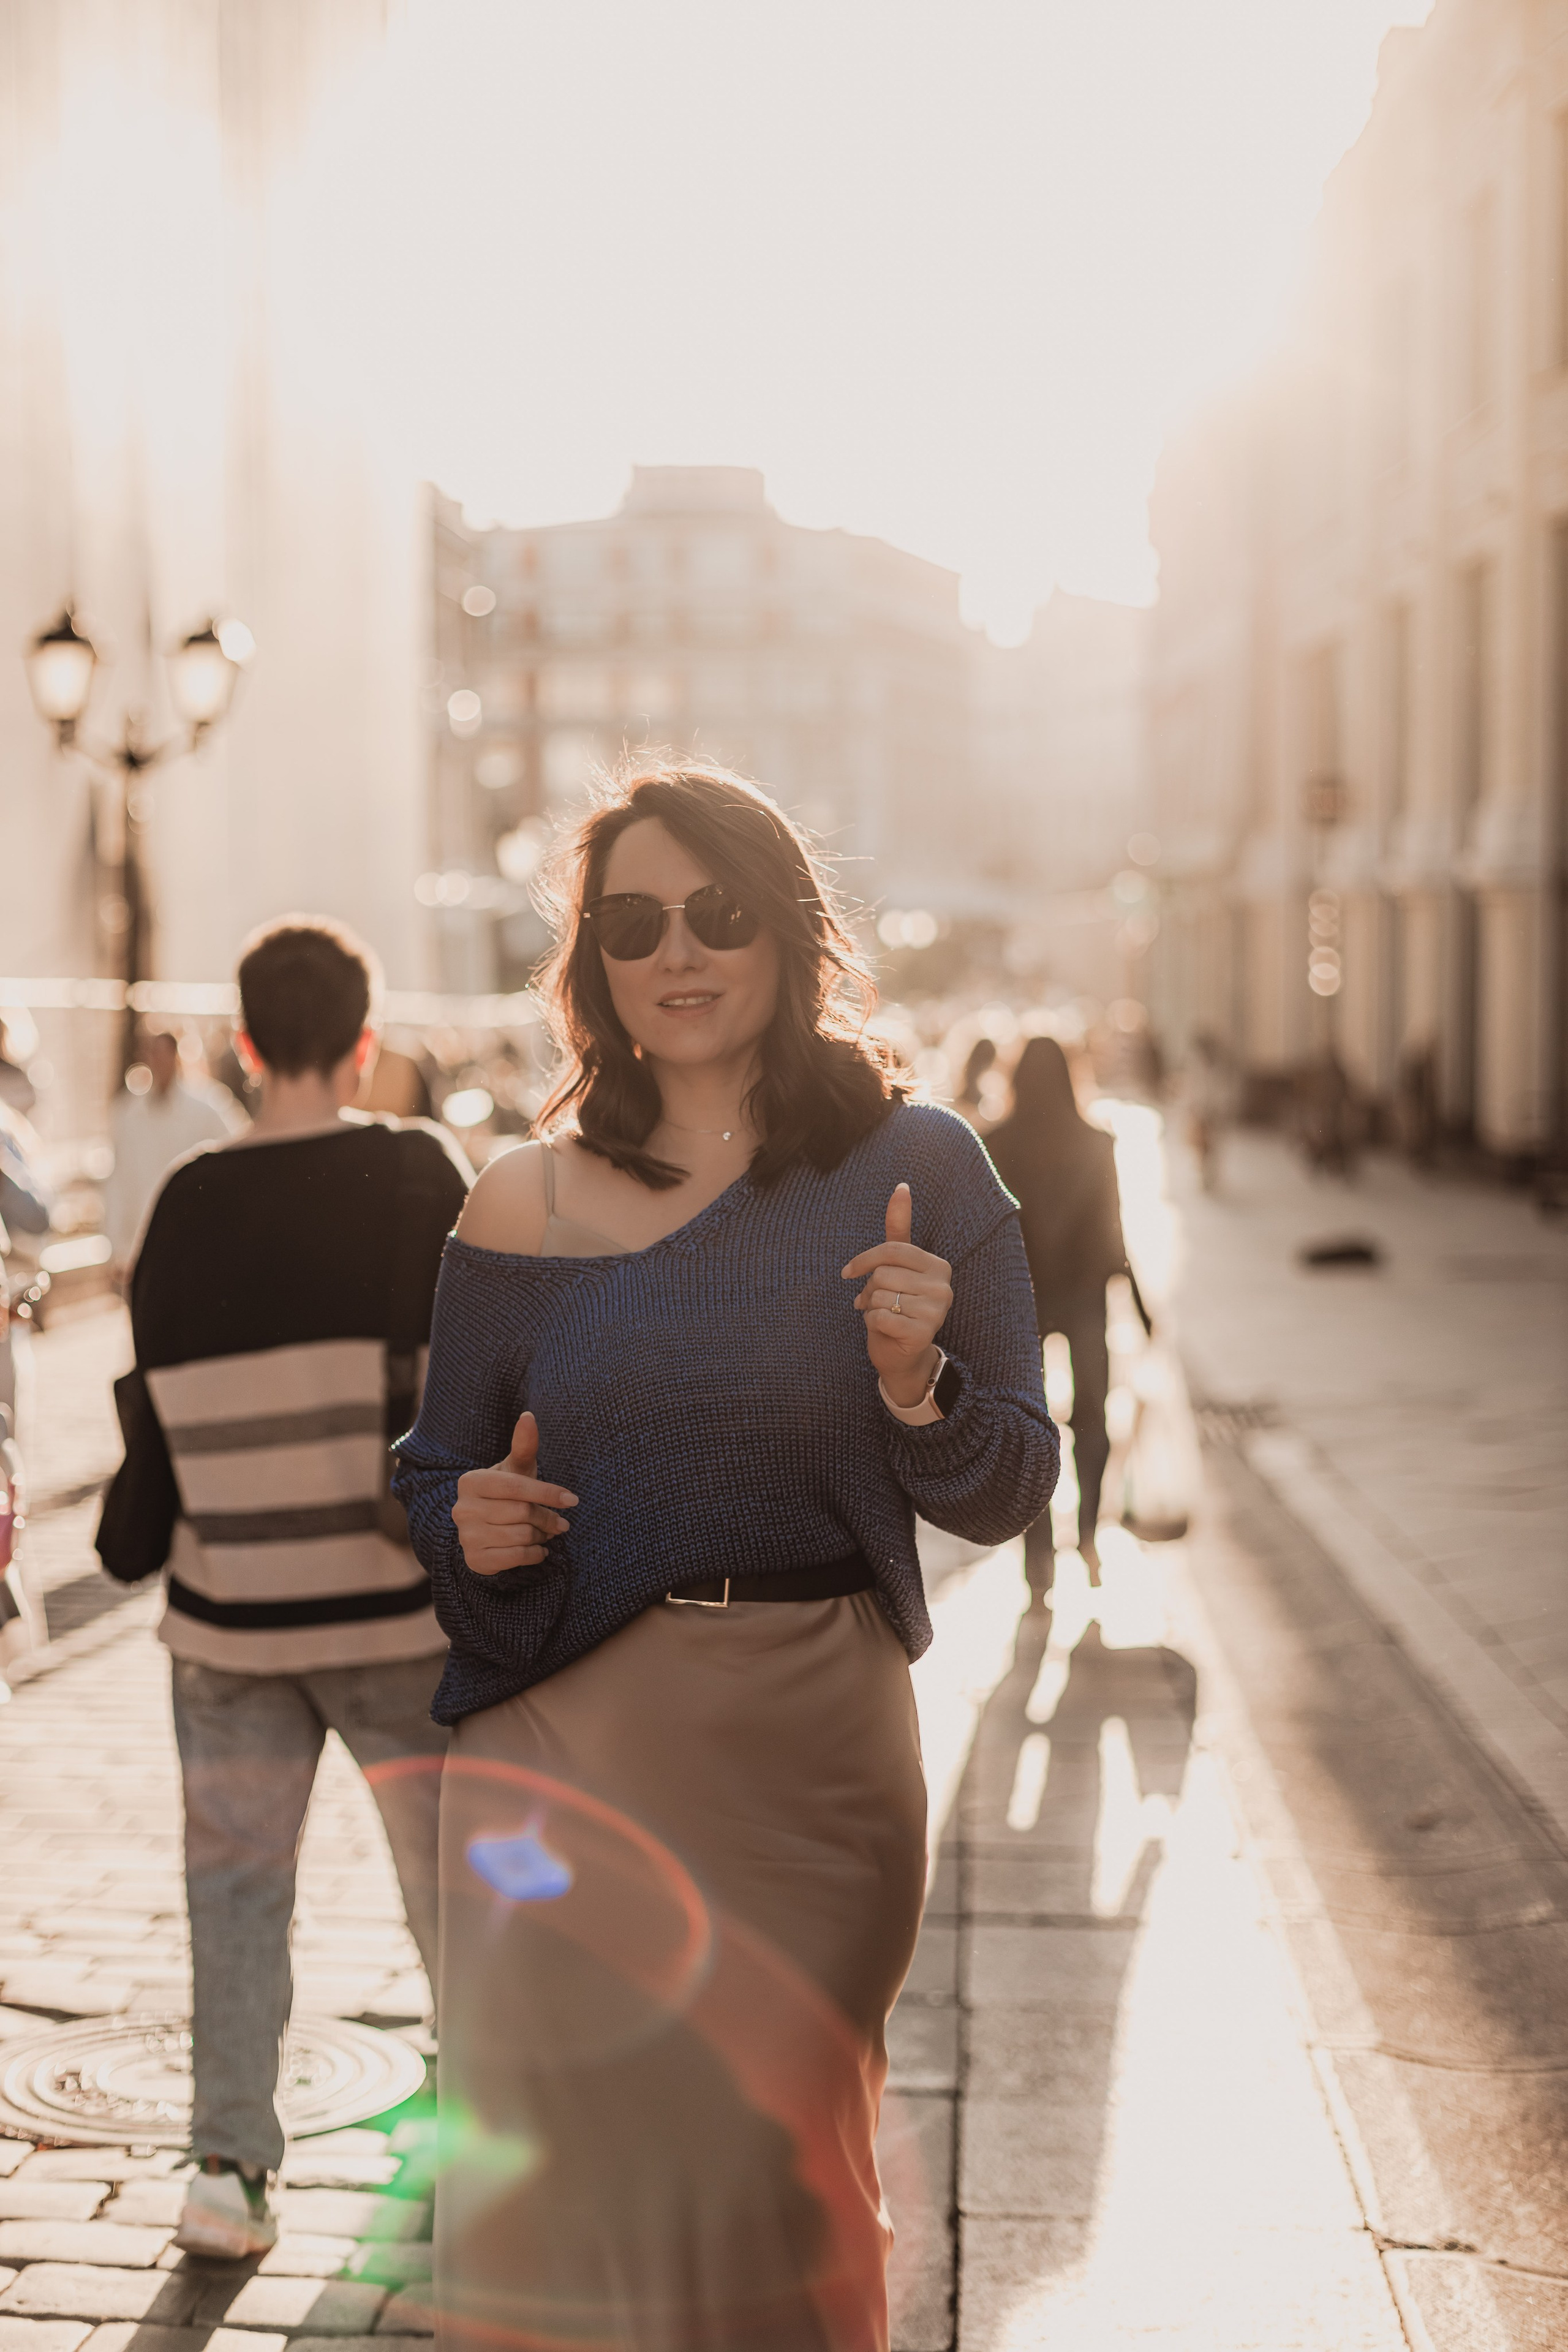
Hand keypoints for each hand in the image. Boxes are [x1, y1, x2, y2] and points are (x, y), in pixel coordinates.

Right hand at [451, 1412, 577, 1576]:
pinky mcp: (474, 1560)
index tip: (572, 1500)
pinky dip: (534, 1555)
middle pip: (522, 1512)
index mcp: (471, 1482)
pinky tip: (538, 1549)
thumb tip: (528, 1416)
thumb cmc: (506, 1493)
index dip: (547, 1492)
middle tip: (561, 1523)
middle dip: (548, 1518)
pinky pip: (516, 1558)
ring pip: (521, 1536)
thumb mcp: (515, 1470)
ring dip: (542, 1536)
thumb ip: (524, 1445)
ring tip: (546, 1533)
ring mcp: (466, 1536)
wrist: (483, 1529)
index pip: (517, 1486)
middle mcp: (463, 1508)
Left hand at [842, 1184, 952, 1409]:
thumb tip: (901, 1186)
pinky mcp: (923, 1333)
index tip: (847, 1272)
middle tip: (874, 1302)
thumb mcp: (897, 1265)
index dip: (863, 1260)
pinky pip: (879, 1318)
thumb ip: (899, 1228)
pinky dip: (872, 1324)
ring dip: (870, 1308)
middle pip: (883, 1274)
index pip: (892, 1250)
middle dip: (869, 1289)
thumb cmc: (897, 1304)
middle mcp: (943, 1287)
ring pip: (879, 1295)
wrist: (902, 1353)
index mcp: (938, 1266)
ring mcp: (937, 1312)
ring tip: (881, 1314)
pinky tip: (883, 1329)